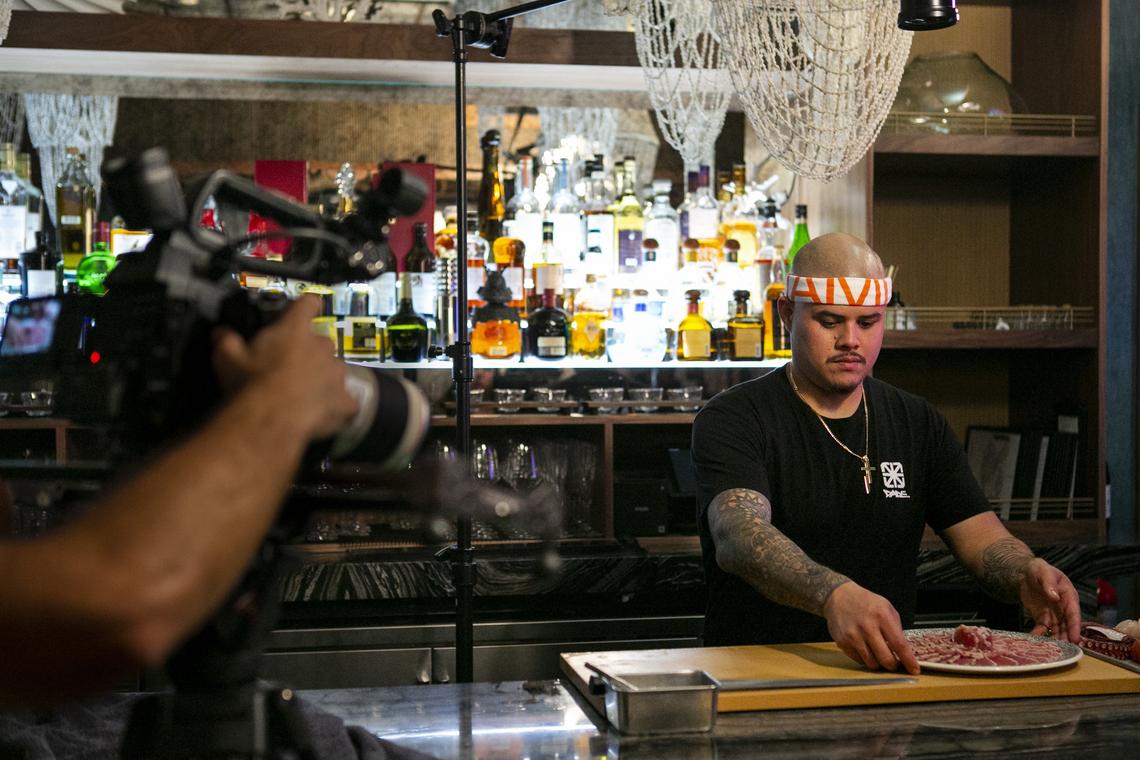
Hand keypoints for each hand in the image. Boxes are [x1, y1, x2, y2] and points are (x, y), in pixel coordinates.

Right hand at [212, 295, 357, 439]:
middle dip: (309, 352)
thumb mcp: (227, 358)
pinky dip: (338, 407)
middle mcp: (322, 345)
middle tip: (291, 368)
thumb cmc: (249, 382)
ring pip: (334, 370)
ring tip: (307, 394)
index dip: (306, 307)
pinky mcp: (345, 400)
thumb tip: (220, 333)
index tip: (303, 312)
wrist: (272, 418)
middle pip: (321, 341)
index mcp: (295, 329)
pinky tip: (326, 415)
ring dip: (324, 378)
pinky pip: (346, 402)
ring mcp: (338, 373)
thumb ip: (226, 341)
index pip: (308, 304)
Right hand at [823, 581, 919, 674]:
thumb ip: (896, 628)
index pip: (899, 645)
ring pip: (872, 663)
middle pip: (886, 659)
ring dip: (878, 663)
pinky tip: (865, 647)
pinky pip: (859, 660)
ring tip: (878, 653)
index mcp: (882, 616)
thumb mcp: (886, 607)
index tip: (914, 670)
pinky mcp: (843, 642)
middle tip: (895, 663)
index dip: (909, 661)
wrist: (839, 596)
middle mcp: (867, 627)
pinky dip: (865, 658)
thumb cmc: (865, 602)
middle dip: (893, 665)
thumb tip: (904, 650)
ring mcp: (853, 636)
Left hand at [1020, 558, 1080, 641]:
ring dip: (1056, 639)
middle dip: (1067, 637)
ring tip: (1054, 650)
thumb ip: (1049, 583)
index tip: (1076, 638)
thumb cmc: (1038, 570)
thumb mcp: (1043, 571)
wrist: (1024, 573)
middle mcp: (1063, 607)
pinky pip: (1042, 628)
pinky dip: (1040, 634)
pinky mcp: (1042, 617)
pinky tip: (1036, 641)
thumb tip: (1055, 596)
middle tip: (1065, 649)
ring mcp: (1053, 613)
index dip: (1075, 626)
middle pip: (1067, 625)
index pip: (1073, 613)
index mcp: (1068, 596)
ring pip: (1057, 629)